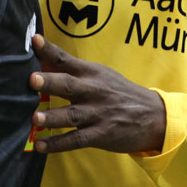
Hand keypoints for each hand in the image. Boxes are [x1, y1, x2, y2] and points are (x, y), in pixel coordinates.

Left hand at [28, 35, 164, 153]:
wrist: (154, 115)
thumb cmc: (120, 92)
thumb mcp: (102, 75)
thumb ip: (74, 70)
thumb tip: (42, 61)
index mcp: (92, 73)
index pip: (67, 59)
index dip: (50, 50)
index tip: (35, 41)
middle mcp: (93, 91)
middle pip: (69, 86)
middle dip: (50, 82)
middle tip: (32, 80)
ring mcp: (97, 114)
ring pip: (71, 115)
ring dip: (52, 117)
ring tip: (35, 118)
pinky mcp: (101, 134)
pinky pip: (76, 140)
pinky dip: (58, 144)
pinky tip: (40, 146)